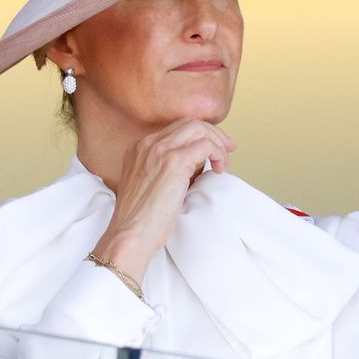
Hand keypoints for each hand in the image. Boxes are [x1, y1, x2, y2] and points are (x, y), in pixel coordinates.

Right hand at [93, 119, 235, 281]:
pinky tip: (219, 171)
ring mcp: (159, 151)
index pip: (176, 129)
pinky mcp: (173, 162)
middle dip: (213, 135)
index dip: (199, 136)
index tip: (214, 149)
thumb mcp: (151, 187)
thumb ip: (169, 170)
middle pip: (189, 123)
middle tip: (228, 150)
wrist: (130, 235)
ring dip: (218, 144)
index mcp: (138, 149)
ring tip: (223, 164)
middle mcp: (147, 144)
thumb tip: (197, 165)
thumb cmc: (141, 222)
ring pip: (199, 129)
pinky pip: (205, 146)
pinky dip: (218, 154)